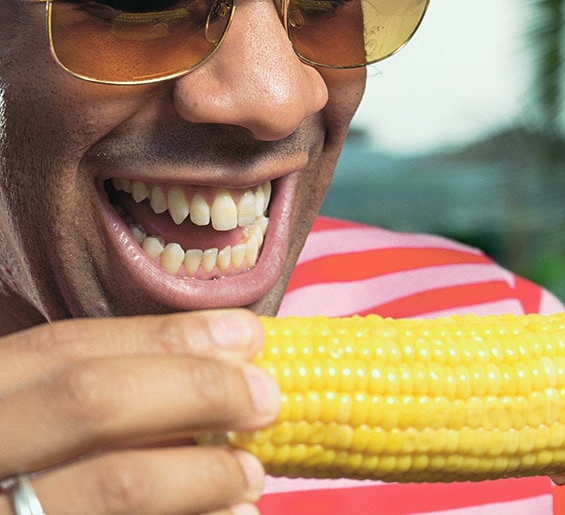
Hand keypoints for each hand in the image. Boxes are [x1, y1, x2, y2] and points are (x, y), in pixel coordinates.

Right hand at [0, 309, 280, 514]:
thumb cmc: (25, 469)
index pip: (68, 348)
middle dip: (197, 390)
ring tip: (250, 475)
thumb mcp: (31, 420)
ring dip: (203, 473)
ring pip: (115, 483)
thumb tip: (219, 365)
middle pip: (93, 399)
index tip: (247, 337)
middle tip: (267, 400)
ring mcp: (4, 512)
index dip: (166, 338)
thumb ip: (87, 399)